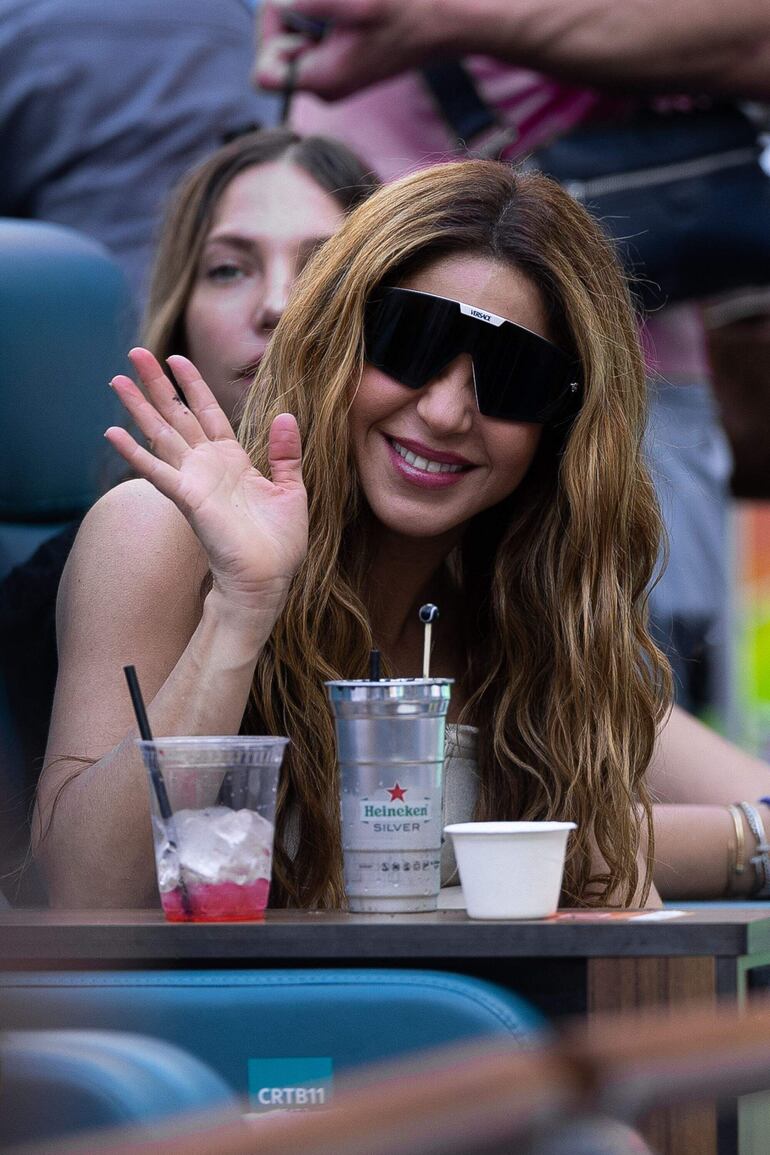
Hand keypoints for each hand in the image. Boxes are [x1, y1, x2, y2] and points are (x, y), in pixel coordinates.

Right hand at [106, 349, 307, 615]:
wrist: (268, 579)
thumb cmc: (279, 543)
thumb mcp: (290, 489)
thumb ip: (286, 453)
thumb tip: (286, 416)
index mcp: (232, 461)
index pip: (208, 413)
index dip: (192, 385)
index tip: (177, 358)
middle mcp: (208, 467)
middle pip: (177, 415)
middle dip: (157, 384)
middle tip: (136, 352)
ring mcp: (194, 482)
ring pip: (161, 435)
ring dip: (138, 407)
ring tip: (116, 380)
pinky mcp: (188, 500)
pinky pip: (157, 471)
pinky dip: (135, 453)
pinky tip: (112, 433)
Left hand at [254, 0, 457, 100]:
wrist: (445, 23)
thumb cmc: (409, 10)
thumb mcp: (361, 2)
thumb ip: (314, 4)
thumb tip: (280, 2)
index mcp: (323, 81)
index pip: (263, 73)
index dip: (267, 33)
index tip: (290, 2)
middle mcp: (323, 86)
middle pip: (274, 52)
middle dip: (286, 15)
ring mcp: (331, 75)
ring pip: (291, 41)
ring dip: (303, 10)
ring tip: (338, 0)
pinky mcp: (340, 62)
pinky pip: (310, 38)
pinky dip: (316, 15)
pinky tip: (344, 5)